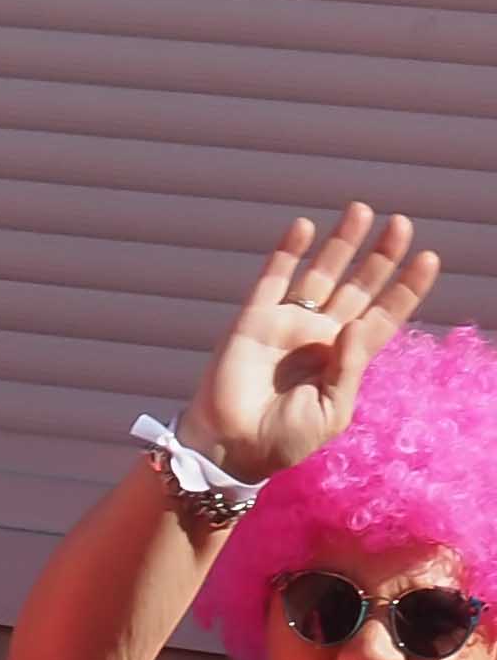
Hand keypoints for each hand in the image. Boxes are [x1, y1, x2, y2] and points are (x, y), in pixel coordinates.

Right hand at [181, 205, 437, 484]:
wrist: (230, 448)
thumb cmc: (284, 440)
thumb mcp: (332, 412)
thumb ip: (349, 368)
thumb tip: (358, 323)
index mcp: (346, 359)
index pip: (384, 314)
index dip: (407, 287)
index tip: (428, 258)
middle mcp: (320, 335)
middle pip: (359, 285)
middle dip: (381, 255)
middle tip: (401, 224)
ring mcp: (287, 324)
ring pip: (322, 273)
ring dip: (342, 243)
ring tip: (361, 211)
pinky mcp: (252, 321)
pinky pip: (273, 279)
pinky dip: (287, 252)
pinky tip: (304, 227)